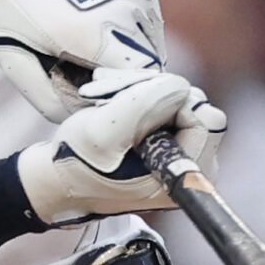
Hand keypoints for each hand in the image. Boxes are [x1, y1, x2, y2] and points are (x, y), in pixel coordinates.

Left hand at [0, 0, 164, 120]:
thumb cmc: (16, 7)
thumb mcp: (17, 61)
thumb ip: (52, 100)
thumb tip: (87, 119)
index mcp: (92, 33)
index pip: (137, 87)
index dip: (121, 102)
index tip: (97, 102)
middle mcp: (125, 13)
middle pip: (148, 72)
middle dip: (125, 85)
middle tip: (90, 82)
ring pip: (153, 53)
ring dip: (132, 64)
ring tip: (93, 57)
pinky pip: (150, 33)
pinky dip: (134, 43)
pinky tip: (102, 37)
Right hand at [16, 72, 226, 223]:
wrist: (58, 177)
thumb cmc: (76, 163)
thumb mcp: (103, 131)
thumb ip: (146, 105)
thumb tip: (181, 86)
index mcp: (183, 178)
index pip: (206, 119)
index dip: (170, 103)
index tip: (131, 108)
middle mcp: (192, 169)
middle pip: (200, 107)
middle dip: (160, 94)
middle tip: (120, 99)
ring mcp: (183, 155)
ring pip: (185, 101)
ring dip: (148, 93)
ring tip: (113, 103)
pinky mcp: (171, 143)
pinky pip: (172, 104)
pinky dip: (145, 97)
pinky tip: (118, 105)